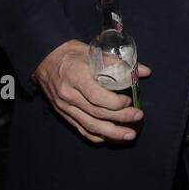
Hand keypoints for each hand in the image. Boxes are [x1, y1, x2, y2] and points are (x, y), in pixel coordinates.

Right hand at [33, 40, 151, 143]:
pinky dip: (97, 136)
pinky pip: (81, 129)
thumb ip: (119, 63)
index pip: (97, 96)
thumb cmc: (70, 54)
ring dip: (112, 133)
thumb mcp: (93, 52)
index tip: (129, 100)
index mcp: (76, 76)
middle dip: (120, 118)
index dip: (115, 102)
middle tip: (138, 117)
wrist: (44, 60)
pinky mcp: (63, 114)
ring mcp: (65, 107)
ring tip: (129, 135)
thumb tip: (144, 71)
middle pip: (97, 113)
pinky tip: (110, 137)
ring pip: (90, 125)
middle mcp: (68, 94)